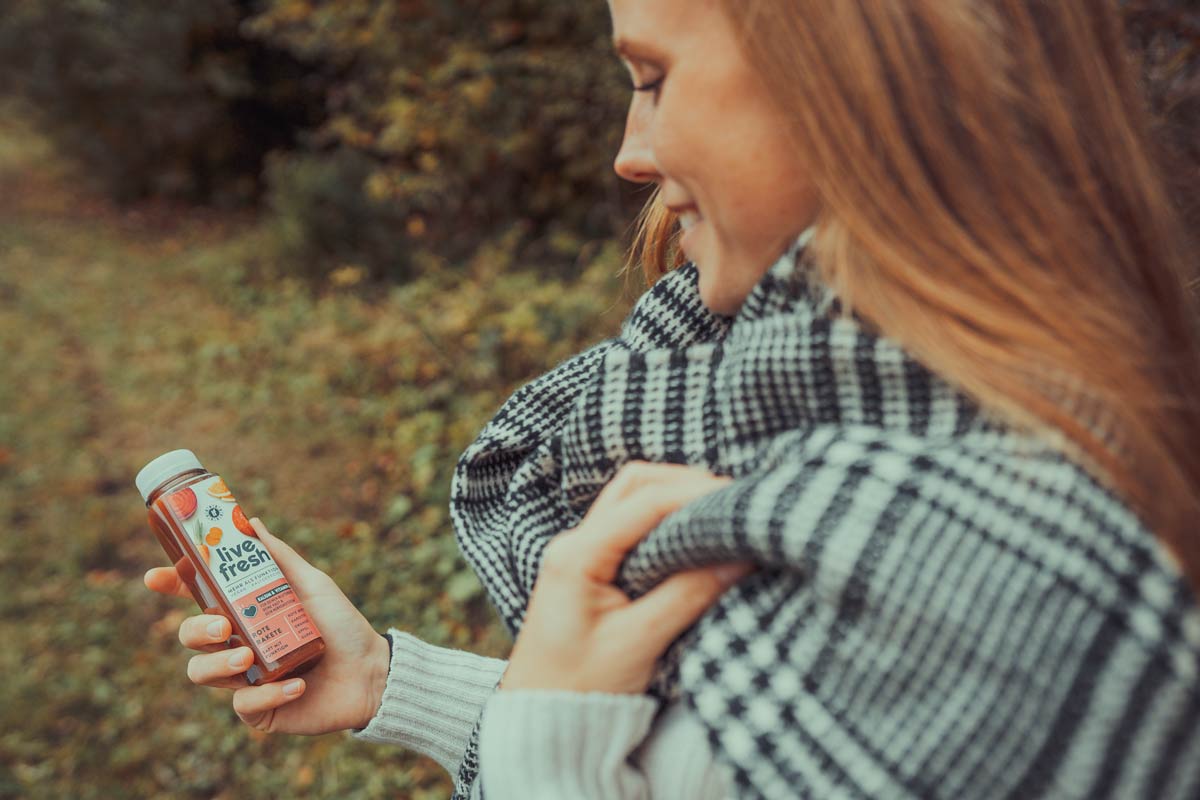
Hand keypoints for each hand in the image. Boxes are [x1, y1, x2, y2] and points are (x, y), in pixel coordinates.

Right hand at [144, 518, 390, 733]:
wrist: (371, 672)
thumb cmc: (342, 626)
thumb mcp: (313, 585)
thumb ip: (280, 558)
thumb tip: (251, 521)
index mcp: (244, 611)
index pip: (197, 597)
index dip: (172, 585)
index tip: (154, 577)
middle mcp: (237, 644)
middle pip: (189, 636)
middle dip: (196, 632)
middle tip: (225, 628)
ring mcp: (244, 679)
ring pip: (201, 673)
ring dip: (220, 666)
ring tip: (249, 660)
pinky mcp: (259, 710)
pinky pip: (243, 705)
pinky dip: (269, 695)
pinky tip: (296, 685)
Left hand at [500, 462, 752, 693]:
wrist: (541, 720)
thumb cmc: (580, 689)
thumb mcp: (638, 643)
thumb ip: (687, 595)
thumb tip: (738, 556)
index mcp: (577, 555)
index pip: (645, 502)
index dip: (696, 494)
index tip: (740, 501)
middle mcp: (575, 542)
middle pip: (635, 484)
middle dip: (686, 483)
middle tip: (734, 501)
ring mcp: (581, 552)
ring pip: (633, 499)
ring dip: (675, 496)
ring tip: (719, 514)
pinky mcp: (592, 567)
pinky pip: (633, 525)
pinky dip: (666, 519)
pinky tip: (694, 535)